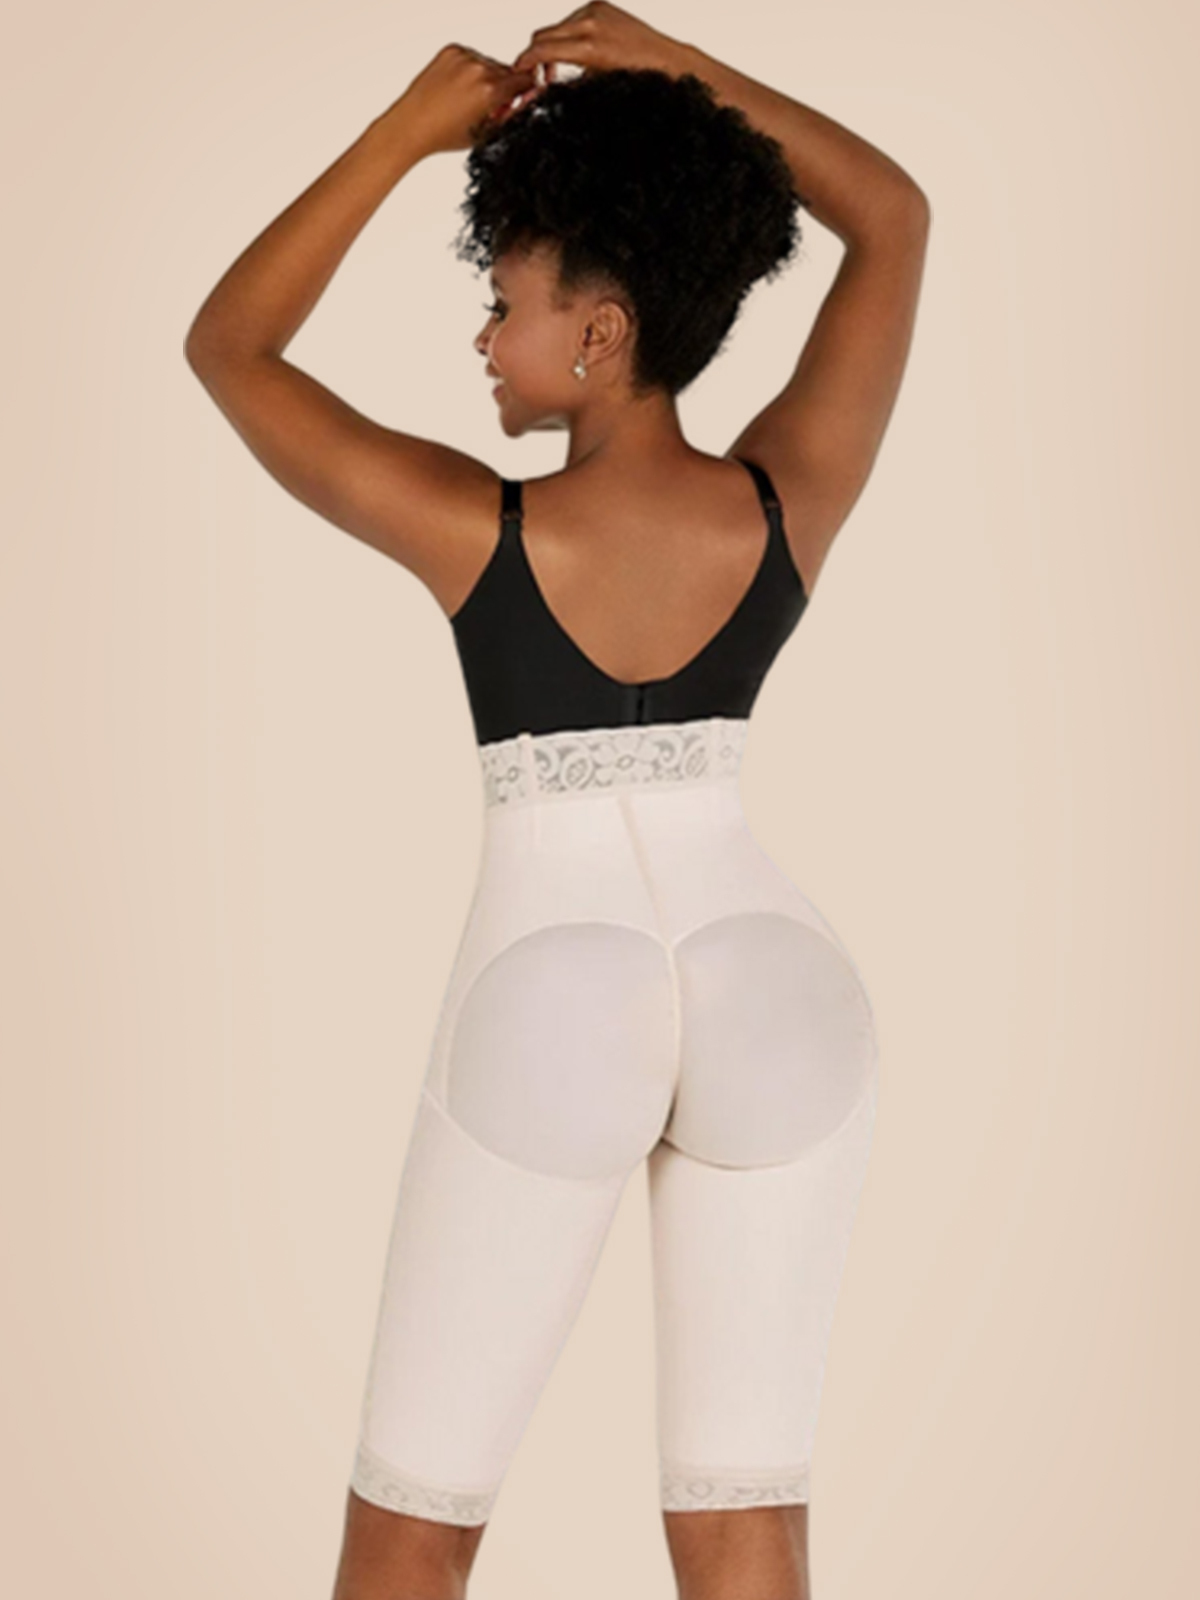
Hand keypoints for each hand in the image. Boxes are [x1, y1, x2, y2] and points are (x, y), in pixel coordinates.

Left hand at [397, 43, 540, 154]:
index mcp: (490, 91)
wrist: (413, 125)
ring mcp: (464, 57)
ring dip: (486, 78)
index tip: (516, 101)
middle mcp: (478, 70)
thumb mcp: (487, 133)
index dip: (524, 92)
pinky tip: (458, 88)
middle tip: (487, 107)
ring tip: (469, 99)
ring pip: (489, 64)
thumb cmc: (445, 135)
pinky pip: (472, 57)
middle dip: (503, 88)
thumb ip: (512, 114)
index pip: (525, 80)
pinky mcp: (451, 51)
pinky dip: (469, 70)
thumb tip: (529, 98)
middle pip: (507, 72)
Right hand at [511, 1, 690, 79]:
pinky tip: (578, 53)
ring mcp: (594, 10)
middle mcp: (590, 23)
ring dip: (552, 46)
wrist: (665, 61)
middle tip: (537, 77)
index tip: (518, 75)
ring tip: (559, 69)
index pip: (541, 49)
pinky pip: (572, 19)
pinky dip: (569, 35)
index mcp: (588, 47)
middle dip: (534, 56)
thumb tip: (540, 92)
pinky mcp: (599, 5)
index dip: (524, 63)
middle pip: (542, 35)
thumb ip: (566, 86)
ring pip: (556, 27)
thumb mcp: (596, 88)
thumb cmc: (635, 81)